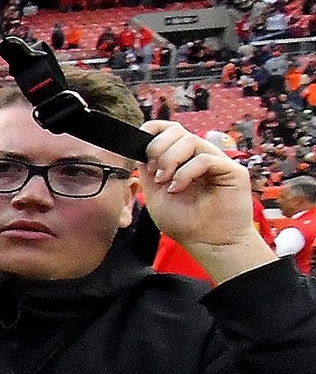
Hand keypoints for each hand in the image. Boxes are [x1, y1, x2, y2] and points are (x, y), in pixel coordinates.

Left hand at [138, 122, 275, 283]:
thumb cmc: (185, 223)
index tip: (141, 145)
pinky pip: (205, 158)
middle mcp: (200, 156)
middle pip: (178, 131)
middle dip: (158, 148)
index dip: (154, 130)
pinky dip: (186, 172)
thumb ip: (148, 171)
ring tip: (166, 182)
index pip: (170, 130)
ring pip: (190, 140)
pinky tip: (178, 188)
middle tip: (155, 172)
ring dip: (170, 160)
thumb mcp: (154, 194)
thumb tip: (140, 150)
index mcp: (183, 159)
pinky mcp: (233, 171)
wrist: (207, 243)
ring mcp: (217, 162)